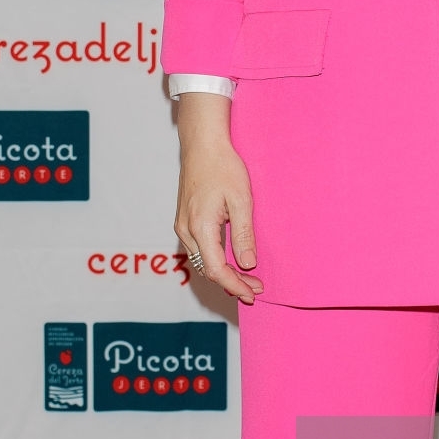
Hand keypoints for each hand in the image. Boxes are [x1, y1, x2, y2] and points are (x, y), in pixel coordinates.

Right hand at [173, 93, 262, 303]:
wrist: (202, 145)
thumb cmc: (223, 168)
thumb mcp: (241, 200)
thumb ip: (243, 234)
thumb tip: (247, 264)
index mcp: (200, 227)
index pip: (216, 270)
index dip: (235, 286)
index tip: (253, 294)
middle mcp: (186, 230)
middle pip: (207, 270)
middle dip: (232, 283)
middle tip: (256, 289)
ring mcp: (182, 226)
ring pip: (201, 262)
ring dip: (223, 273)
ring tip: (247, 279)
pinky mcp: (184, 221)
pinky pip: (198, 250)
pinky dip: (214, 261)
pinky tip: (230, 261)